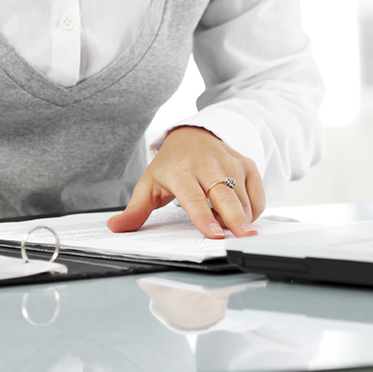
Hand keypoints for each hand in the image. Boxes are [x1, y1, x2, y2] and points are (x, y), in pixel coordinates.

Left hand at [106, 126, 264, 238]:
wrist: (193, 135)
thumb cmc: (171, 164)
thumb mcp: (150, 184)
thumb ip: (135, 209)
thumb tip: (115, 227)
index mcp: (181, 171)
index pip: (193, 196)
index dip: (203, 215)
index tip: (212, 233)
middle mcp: (207, 164)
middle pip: (224, 194)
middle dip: (235, 217)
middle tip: (243, 237)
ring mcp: (229, 162)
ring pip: (242, 194)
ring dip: (244, 216)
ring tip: (239, 231)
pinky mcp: (246, 163)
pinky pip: (257, 191)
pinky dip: (254, 208)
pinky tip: (246, 217)